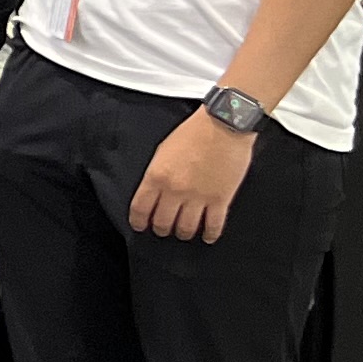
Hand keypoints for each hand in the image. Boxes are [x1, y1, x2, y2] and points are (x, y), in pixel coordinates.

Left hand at [131, 110, 256, 241]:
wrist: (224, 125)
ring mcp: (198, 197)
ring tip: (183, 232)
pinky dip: (210, 234)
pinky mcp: (221, 199)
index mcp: (156, 177)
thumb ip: (156, 173)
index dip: (138, 221)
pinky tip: (208, 236)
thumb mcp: (163, 151)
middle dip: (161, 228)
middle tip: (163, 229)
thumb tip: (154, 190)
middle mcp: (175, 190)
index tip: (140, 225)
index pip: (140, 209)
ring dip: (183, 233)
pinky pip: (213, 225)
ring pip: (186, 228)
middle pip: (162, 222)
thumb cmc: (194, 132)